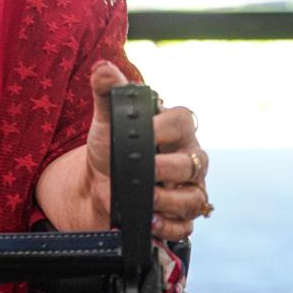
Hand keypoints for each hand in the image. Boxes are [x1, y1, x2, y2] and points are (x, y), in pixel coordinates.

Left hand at [87, 61, 209, 240]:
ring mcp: (188, 188)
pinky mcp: (181, 216)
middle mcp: (188, 158)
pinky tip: (150, 221)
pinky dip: (168, 225)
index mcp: (174, 129)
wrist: (99, 185)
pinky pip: (185, 225)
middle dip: (168, 169)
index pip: (182, 121)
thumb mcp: (106, 121)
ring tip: (147, 200)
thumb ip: (107, 94)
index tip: (144, 133)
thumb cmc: (110, 147)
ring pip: (193, 197)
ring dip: (169, 201)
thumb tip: (102, 68)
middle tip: (147, 172)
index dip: (164, 128)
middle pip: (193, 163)